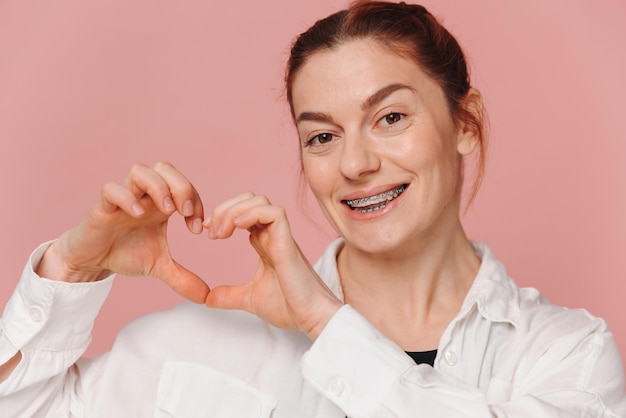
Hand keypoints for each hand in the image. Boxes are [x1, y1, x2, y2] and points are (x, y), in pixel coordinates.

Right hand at [37, 162, 209, 302]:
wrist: (91, 261)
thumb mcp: (159, 266)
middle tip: (185, 212)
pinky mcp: (102, 207)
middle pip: (165, 168)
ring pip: (140, 170)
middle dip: (181, 186)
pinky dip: (127, 198)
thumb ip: (183, 278)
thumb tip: (207, 298)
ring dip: (158, 187)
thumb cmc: (125, 253)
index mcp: (160, 203)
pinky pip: (111, 189)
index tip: (197, 228)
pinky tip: (139, 216)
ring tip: (166, 211)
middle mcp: (143, 196)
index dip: (196, 200)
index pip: (184, 185)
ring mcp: (123, 198)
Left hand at [203, 193, 342, 339]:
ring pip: (259, 200)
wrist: (310, 318)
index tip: (207, 231)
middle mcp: (273, 235)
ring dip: (234, 210)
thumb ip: (229, 295)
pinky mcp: (288, 242)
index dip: (223, 215)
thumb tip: (207, 299)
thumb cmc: (289, 307)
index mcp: (265, 243)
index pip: (244, 212)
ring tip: (221, 233)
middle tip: (211, 231)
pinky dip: (251, 214)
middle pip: (249, 199)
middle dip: (225, 208)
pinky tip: (236, 229)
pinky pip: (273, 213)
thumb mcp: (249, 298)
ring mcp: (281, 236)